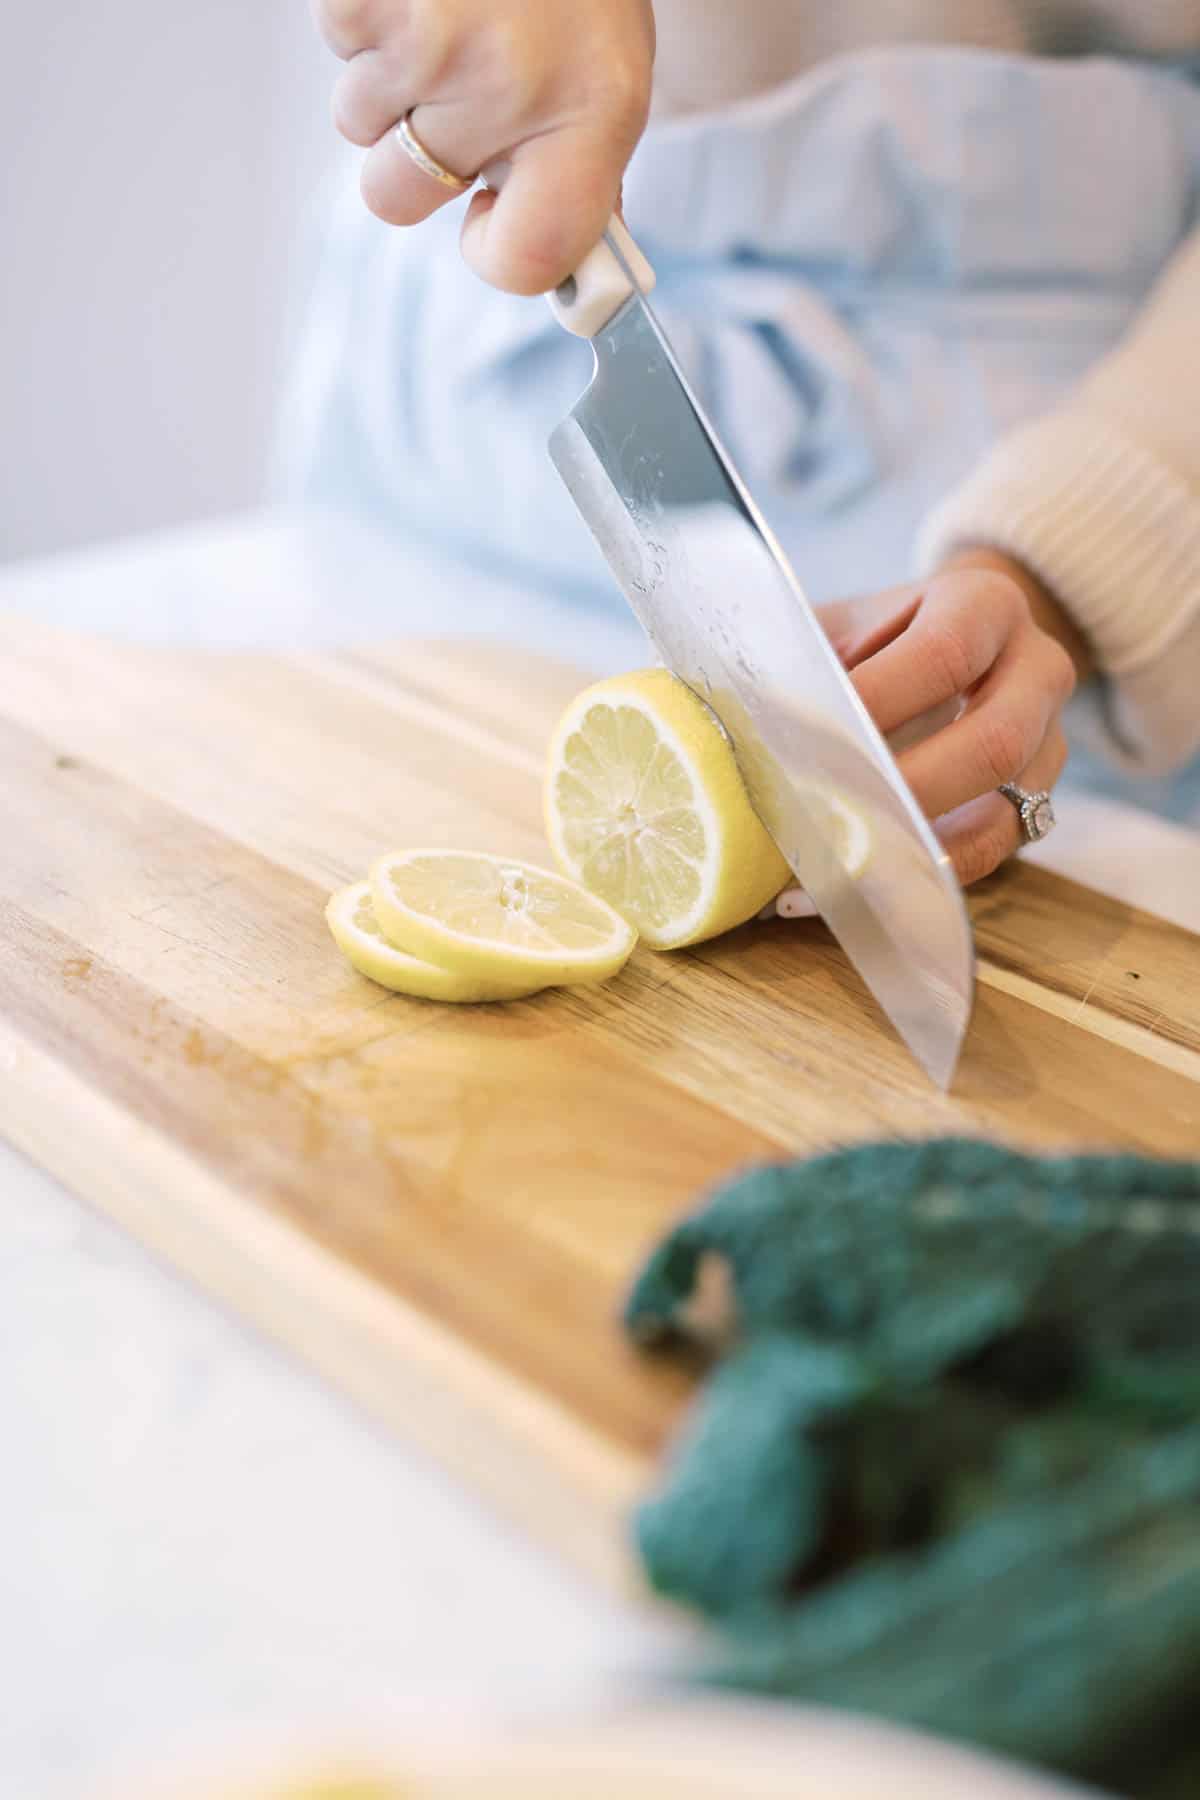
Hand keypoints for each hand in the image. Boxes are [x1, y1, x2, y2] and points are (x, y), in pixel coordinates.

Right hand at [315, 0, 654, 294]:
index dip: (497, 256)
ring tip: (446, 14)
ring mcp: (430, 38)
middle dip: (414, 160)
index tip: (488, 223)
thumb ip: (579, 168)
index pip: (530, 256)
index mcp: (594, 112)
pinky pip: (338, 43)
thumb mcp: (608, 68)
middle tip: (457, 92)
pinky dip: (367, 19)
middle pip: (399, 199)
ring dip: (389, 80)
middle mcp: (510, 84)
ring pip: (358, 123)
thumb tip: (559, 267)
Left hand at [775, 553, 1085, 913]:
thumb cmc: (874, 635)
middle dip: (900, 791)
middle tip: (818, 818)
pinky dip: (919, 880)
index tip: (804, 742)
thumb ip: (790, 655)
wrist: (954, 639)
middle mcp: (1038, 669)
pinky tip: (848, 895)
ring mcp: (1049, 742)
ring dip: (911, 849)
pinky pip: (991, 854)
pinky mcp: (1035, 802)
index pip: (944, 656)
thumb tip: (703, 709)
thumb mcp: (837, 625)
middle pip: (992, 743)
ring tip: (827, 873)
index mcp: (985, 605)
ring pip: (1004, 812)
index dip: (877, 703)